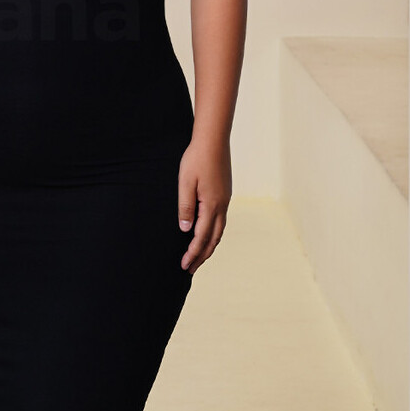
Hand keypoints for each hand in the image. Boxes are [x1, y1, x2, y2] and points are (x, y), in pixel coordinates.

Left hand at [177, 140, 231, 274]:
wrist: (213, 140)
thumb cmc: (196, 159)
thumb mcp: (185, 183)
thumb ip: (185, 207)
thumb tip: (185, 230)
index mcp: (211, 205)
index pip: (201, 237)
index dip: (193, 253)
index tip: (184, 265)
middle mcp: (221, 206)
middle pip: (213, 239)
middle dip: (202, 255)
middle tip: (190, 269)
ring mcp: (225, 200)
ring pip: (219, 231)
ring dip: (209, 246)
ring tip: (199, 256)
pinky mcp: (225, 194)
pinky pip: (220, 220)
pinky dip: (214, 233)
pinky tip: (207, 233)